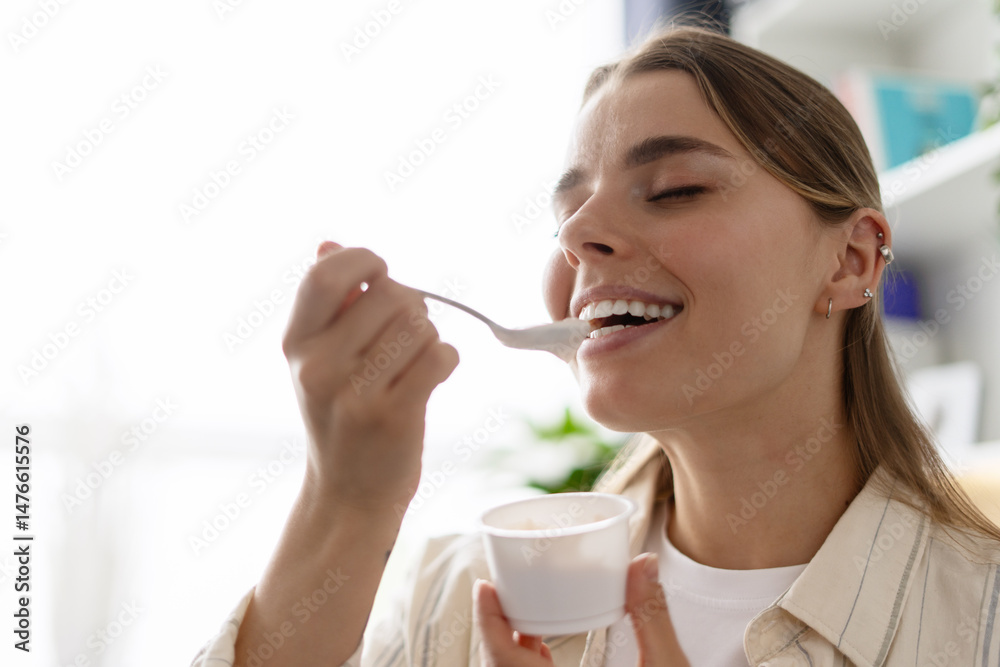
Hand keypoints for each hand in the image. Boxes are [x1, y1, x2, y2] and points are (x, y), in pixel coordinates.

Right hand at [282, 242, 458, 511]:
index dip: (363, 259)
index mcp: (296, 344)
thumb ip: (329, 304)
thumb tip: (330, 243)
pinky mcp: (393, 416)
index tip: (380, 272)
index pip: (325, 275)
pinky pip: (440, 355)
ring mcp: (355, 393)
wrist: (348, 495)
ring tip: (414, 362)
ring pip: (420, 324)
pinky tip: (433, 376)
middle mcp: (318, 366)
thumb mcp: (319, 361)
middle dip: (410, 307)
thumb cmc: (341, 418)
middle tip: (404, 337)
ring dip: (429, 337)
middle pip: (390, 295)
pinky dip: (447, 360)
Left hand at [474, 553, 688, 666]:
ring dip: (510, 650)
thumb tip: (641, 566)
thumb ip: (650, 617)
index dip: (488, 622)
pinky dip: (525, 666)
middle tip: (499, 592)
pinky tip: (541, 650)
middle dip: (496, 630)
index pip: (504, 662)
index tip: (485, 588)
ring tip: (519, 615)